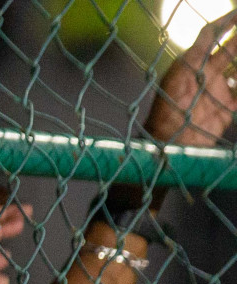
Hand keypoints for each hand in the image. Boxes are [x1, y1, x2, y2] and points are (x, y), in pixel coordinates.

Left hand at [147, 12, 236, 145]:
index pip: (209, 35)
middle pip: (230, 48)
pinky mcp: (227, 108)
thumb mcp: (176, 81)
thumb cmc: (165, 114)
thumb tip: (209, 30)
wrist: (169, 148)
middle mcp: (206, 74)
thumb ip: (192, 58)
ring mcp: (218, 90)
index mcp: (191, 64)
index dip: (224, 22)